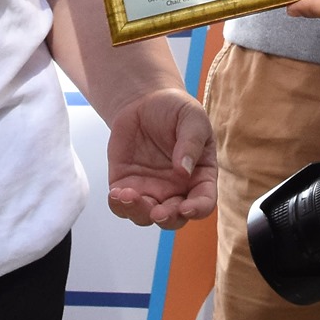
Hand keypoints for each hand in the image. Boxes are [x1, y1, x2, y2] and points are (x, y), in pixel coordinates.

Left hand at [105, 88, 215, 229]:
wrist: (145, 102)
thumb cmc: (175, 109)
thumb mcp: (191, 117)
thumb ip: (191, 142)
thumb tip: (183, 170)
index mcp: (199, 177)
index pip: (203, 201)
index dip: (198, 209)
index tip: (187, 207)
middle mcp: (176, 190)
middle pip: (175, 217)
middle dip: (167, 218)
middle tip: (158, 212)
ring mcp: (151, 190)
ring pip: (146, 216)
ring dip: (139, 212)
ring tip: (129, 196)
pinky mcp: (127, 185)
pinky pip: (122, 205)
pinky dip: (118, 205)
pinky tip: (115, 194)